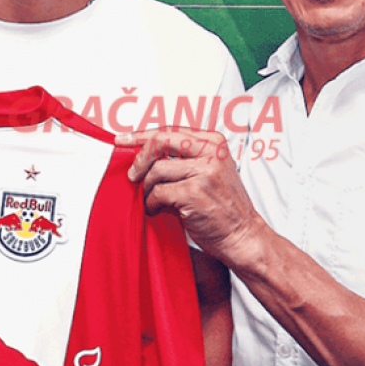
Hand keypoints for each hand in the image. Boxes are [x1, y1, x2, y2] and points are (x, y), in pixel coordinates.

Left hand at [117, 128, 263, 265]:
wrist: (242, 235)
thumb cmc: (222, 206)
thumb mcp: (209, 171)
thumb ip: (183, 157)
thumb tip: (143, 153)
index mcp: (213, 142)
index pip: (169, 130)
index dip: (141, 135)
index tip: (122, 140)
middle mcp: (212, 152)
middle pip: (160, 141)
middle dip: (139, 157)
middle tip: (132, 174)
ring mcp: (205, 171)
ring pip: (156, 170)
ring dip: (146, 188)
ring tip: (151, 200)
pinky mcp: (195, 192)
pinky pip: (158, 192)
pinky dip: (152, 203)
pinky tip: (157, 209)